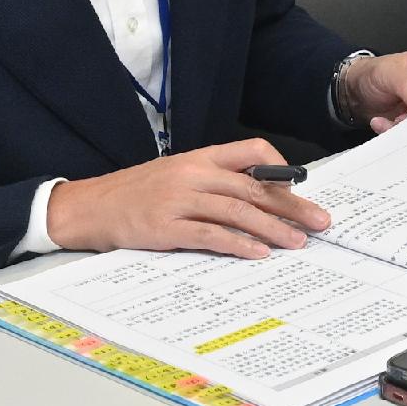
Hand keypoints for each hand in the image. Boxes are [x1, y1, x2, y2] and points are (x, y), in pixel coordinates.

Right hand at [43, 140, 330, 256]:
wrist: (87, 207)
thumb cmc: (134, 194)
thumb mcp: (175, 175)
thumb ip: (213, 181)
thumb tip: (259, 198)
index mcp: (198, 158)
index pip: (251, 152)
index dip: (280, 169)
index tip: (301, 190)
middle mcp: (192, 174)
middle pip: (253, 187)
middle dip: (291, 206)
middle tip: (319, 221)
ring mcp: (178, 200)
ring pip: (237, 211)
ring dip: (272, 228)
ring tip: (297, 242)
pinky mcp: (164, 227)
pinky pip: (209, 235)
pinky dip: (238, 244)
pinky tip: (258, 253)